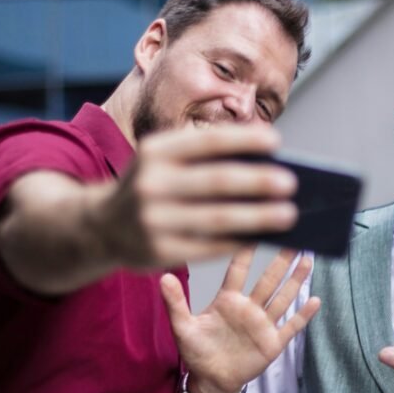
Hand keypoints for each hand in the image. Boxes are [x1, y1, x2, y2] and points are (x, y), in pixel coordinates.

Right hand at [93, 124, 298, 268]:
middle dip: (258, 182)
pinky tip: (262, 237)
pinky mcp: (159, 252)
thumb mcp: (163, 162)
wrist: (102, 226)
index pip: (206, 142)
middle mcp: (151, 183)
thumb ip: (204, 159)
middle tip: (291, 184)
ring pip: (218, 218)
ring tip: (288, 214)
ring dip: (258, 217)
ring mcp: (153, 220)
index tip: (276, 141)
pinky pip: (209, 247)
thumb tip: (264, 166)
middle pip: (217, 181)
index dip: (243, 140)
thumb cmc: (152, 187)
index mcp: (155, 152)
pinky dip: (239, 241)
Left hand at [161, 247, 319, 392]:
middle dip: (280, 260)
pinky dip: (304, 314)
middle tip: (293, 239)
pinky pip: (292, 325)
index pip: (238, 271)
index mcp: (228, 300)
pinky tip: (315, 300)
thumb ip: (176, 302)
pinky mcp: (273, 341)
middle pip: (268, 279)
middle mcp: (249, 307)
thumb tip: (162, 276)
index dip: (245, 252)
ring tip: (307, 260)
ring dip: (295, 280)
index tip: (254, 230)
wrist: (212, 381)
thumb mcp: (182, 327)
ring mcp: (263, 323)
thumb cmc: (197, 352)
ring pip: (283, 297)